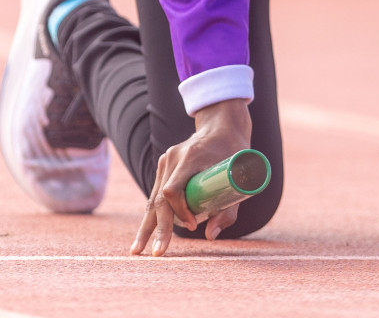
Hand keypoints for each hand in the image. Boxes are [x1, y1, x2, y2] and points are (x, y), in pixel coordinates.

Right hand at [130, 99, 251, 255]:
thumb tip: (209, 236)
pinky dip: (151, 217)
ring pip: (153, 199)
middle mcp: (172, 158)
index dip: (180, 211)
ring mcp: (165, 162)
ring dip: (146, 227)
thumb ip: (229, 207)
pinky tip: (144, 236)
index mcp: (191, 157)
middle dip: (159, 228)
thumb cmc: (234, 151)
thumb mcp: (240, 174)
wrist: (221, 125)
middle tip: (158, 252)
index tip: (194, 224)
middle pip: (159, 198)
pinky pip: (156, 195)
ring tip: (137, 250)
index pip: (173, 189)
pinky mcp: (164, 167)